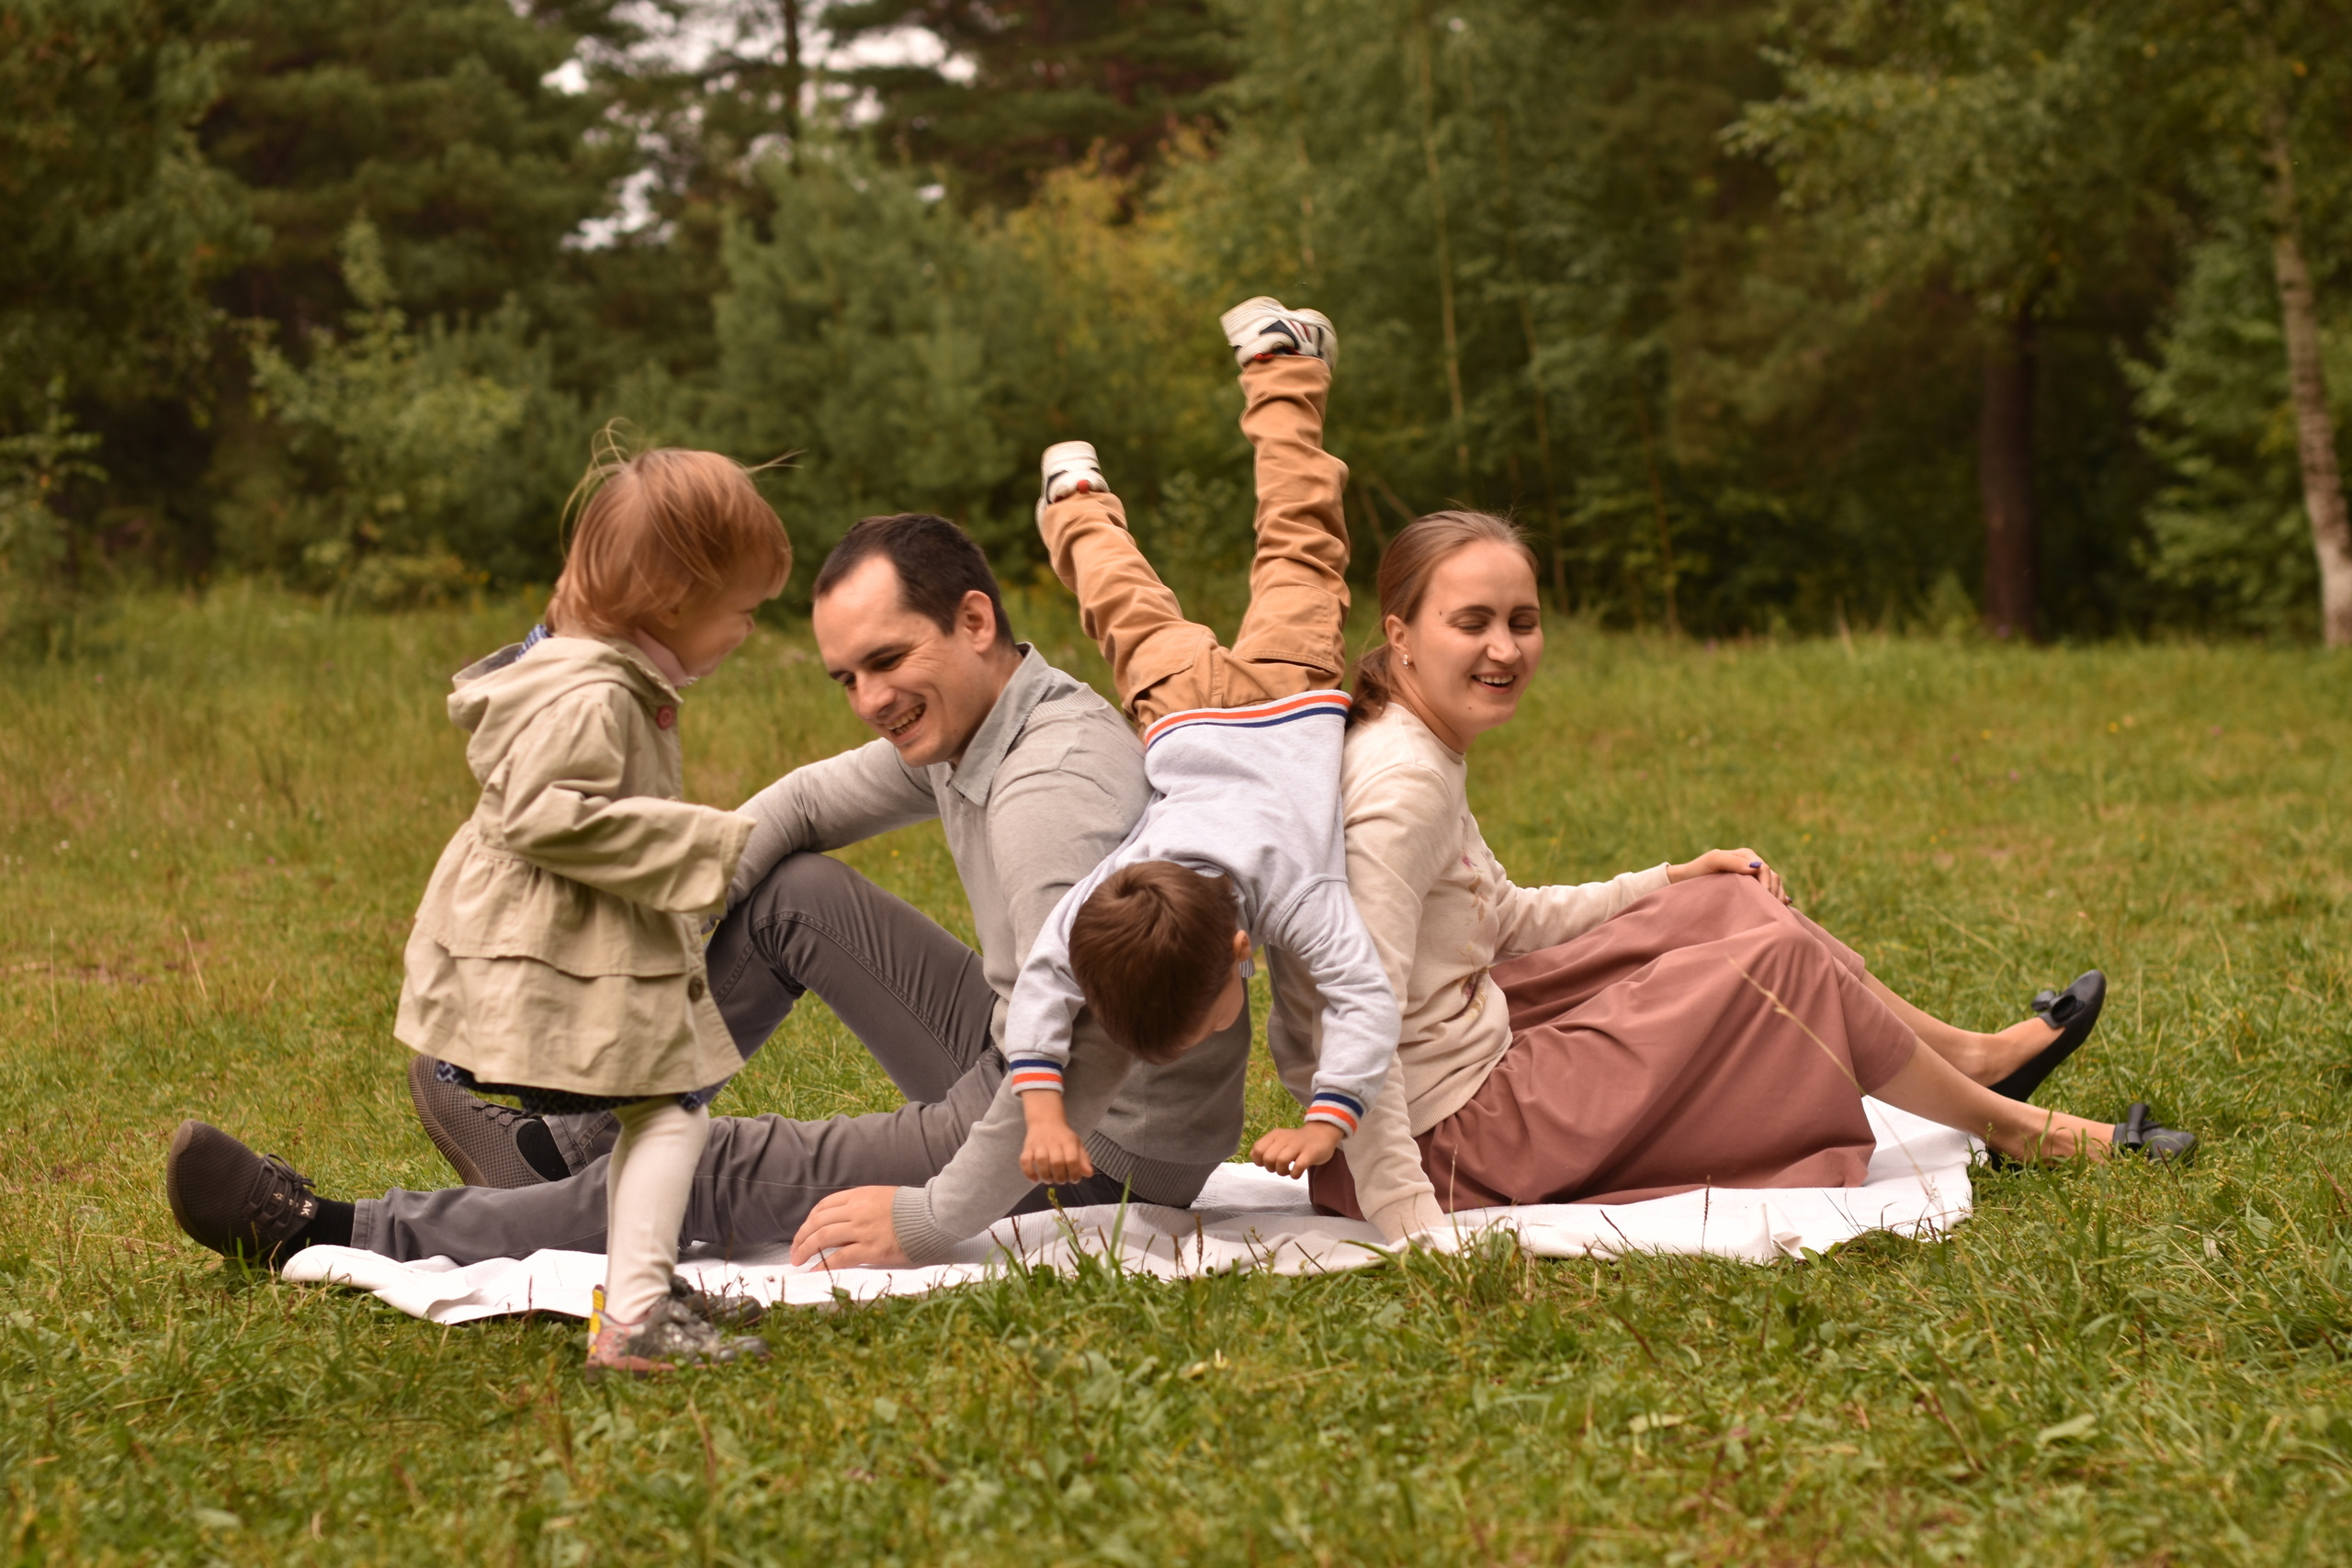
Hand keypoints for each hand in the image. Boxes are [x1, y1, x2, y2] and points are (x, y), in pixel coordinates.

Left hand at [790, 1186, 910, 1267]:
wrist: (932, 1215)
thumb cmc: (911, 1208)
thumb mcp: (882, 1196)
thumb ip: (862, 1206)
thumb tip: (844, 1222)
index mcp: (858, 1196)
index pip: (823, 1207)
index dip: (809, 1221)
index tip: (803, 1232)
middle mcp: (856, 1211)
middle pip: (818, 1223)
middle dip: (801, 1237)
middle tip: (794, 1250)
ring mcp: (862, 1230)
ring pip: (823, 1238)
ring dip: (806, 1250)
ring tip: (797, 1260)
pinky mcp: (871, 1249)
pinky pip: (839, 1258)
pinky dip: (823, 1264)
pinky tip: (813, 1270)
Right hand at [1020, 1122, 1095, 1183]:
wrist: (1046, 1120)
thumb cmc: (1063, 1136)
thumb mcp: (1077, 1144)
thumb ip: (1083, 1159)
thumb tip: (1089, 1174)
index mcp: (1068, 1142)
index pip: (1072, 1160)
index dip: (1074, 1173)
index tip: (1074, 1179)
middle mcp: (1053, 1142)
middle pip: (1056, 1162)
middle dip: (1060, 1177)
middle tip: (1061, 1180)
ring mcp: (1039, 1145)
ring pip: (1040, 1161)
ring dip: (1045, 1175)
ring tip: (1049, 1180)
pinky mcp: (1027, 1147)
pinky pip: (1024, 1160)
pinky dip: (1028, 1172)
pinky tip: (1035, 1179)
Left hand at [1250, 1122, 1344, 1177]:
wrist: (1322, 1133)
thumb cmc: (1296, 1142)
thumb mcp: (1279, 1141)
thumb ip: (1265, 1148)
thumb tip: (1254, 1157)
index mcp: (1275, 1135)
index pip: (1257, 1150)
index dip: (1260, 1161)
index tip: (1269, 1163)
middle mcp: (1285, 1138)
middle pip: (1268, 1158)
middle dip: (1271, 1168)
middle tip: (1280, 1168)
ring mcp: (1298, 1145)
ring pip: (1281, 1161)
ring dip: (1282, 1172)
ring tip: (1288, 1171)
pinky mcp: (1310, 1153)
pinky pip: (1298, 1166)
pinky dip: (1295, 1174)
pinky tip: (1296, 1173)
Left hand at [1668, 846, 1787, 903]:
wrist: (1688, 881)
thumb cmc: (1699, 869)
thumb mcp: (1714, 861)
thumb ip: (1733, 862)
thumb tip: (1756, 867)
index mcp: (1746, 855)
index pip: (1764, 868)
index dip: (1766, 882)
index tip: (1765, 898)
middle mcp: (1753, 864)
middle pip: (1772, 876)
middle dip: (1774, 891)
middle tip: (1772, 908)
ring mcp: (1754, 877)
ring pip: (1775, 884)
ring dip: (1778, 896)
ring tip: (1777, 911)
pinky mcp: (1753, 888)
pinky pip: (1771, 892)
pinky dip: (1778, 898)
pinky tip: (1783, 907)